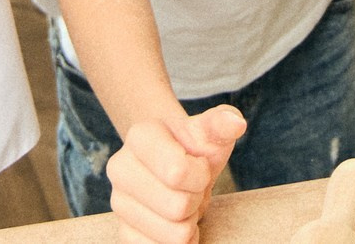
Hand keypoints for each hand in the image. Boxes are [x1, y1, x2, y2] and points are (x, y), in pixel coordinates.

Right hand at [106, 106, 245, 243]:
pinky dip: (177, 241)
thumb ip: (221, 124)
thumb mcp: (209, 132)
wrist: (173, 163)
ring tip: (183, 201)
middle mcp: (120, 168)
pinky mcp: (123, 231)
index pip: (177, 172)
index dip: (200, 174)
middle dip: (196, 199)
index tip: (199, 165)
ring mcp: (118, 202)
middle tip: (193, 187)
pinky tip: (174, 221)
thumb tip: (236, 122)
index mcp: (139, 136)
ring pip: (172, 235)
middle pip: (177, 206)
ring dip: (188, 222)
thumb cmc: (193, 148)